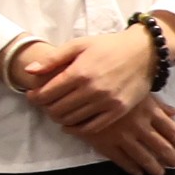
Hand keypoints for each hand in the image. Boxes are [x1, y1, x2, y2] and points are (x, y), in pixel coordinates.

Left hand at [17, 26, 163, 133]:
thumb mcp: (79, 45)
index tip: (32, 95)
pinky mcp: (119, 111)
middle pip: (57, 109)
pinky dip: (77, 128)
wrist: (144, 52)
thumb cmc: (108, 46)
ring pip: (72, 120)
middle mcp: (92, 90)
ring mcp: (107, 102)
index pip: (47, 94)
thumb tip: (29, 71)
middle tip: (45, 103)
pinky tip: (71, 123)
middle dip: (46, 107)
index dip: (34, 97)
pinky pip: (92, 127)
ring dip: (60, 118)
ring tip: (58, 110)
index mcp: (80, 72)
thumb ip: (53, 59)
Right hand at [86, 96, 174, 174]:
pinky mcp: (106, 145)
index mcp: (149, 111)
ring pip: (144, 157)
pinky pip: (123, 161)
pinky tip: (137, 172)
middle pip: (161, 147)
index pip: (171, 130)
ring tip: (158, 172)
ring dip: (154, 167)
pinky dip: (133, 169)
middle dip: (170, 158)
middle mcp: (139, 126)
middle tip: (174, 163)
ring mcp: (123, 137)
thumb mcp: (138, 92)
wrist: (80, 94)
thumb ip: (158, 104)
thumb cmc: (112, 89)